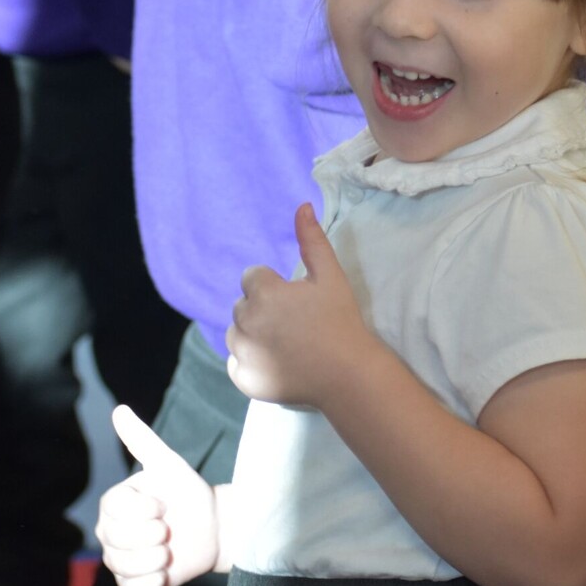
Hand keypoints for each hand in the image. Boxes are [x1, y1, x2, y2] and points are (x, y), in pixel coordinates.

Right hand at [97, 405, 219, 585]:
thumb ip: (141, 440)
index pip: (113, 511)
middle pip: (115, 540)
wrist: (213, 527)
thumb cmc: (188, 493)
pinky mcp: (133, 585)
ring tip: (171, 549)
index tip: (164, 505)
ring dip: (154, 559)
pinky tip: (166, 572)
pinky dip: (151, 584)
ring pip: (122, 566)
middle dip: (150, 535)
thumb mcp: (168, 464)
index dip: (142, 511)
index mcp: (113, 504)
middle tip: (169, 528)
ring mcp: (120, 560)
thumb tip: (119, 410)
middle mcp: (110, 532)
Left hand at [225, 204, 377, 406]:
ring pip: (236, 334)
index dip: (274, 286)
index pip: (252, 278)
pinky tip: (277, 363)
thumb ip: (312, 241)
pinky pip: (236, 363)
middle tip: (293, 323)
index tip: (296, 301)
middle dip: (261, 309)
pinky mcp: (245, 379)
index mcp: (263, 294)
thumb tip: (302, 206)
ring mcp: (243, 354)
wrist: (349, 375)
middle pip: (242, 306)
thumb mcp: (331, 276)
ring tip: (285, 343)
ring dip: (252, 334)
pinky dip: (250, 362)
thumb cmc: (341, 321)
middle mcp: (245, 323)